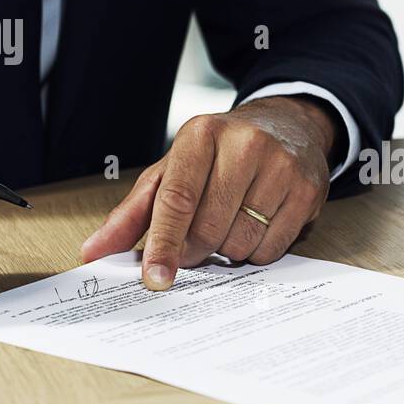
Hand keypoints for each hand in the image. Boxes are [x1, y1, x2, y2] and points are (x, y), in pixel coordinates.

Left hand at [81, 96, 335, 289]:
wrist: (288, 125)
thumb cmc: (221, 153)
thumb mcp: (172, 170)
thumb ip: (133, 213)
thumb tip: (94, 251)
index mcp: (201, 134)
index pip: (177, 199)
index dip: (164, 244)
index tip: (155, 277)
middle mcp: (245, 144)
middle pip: (208, 228)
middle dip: (195, 251)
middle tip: (194, 247)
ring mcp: (281, 166)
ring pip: (241, 243)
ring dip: (227, 250)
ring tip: (231, 224)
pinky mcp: (308, 189)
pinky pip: (273, 248)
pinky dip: (257, 250)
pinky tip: (257, 225)